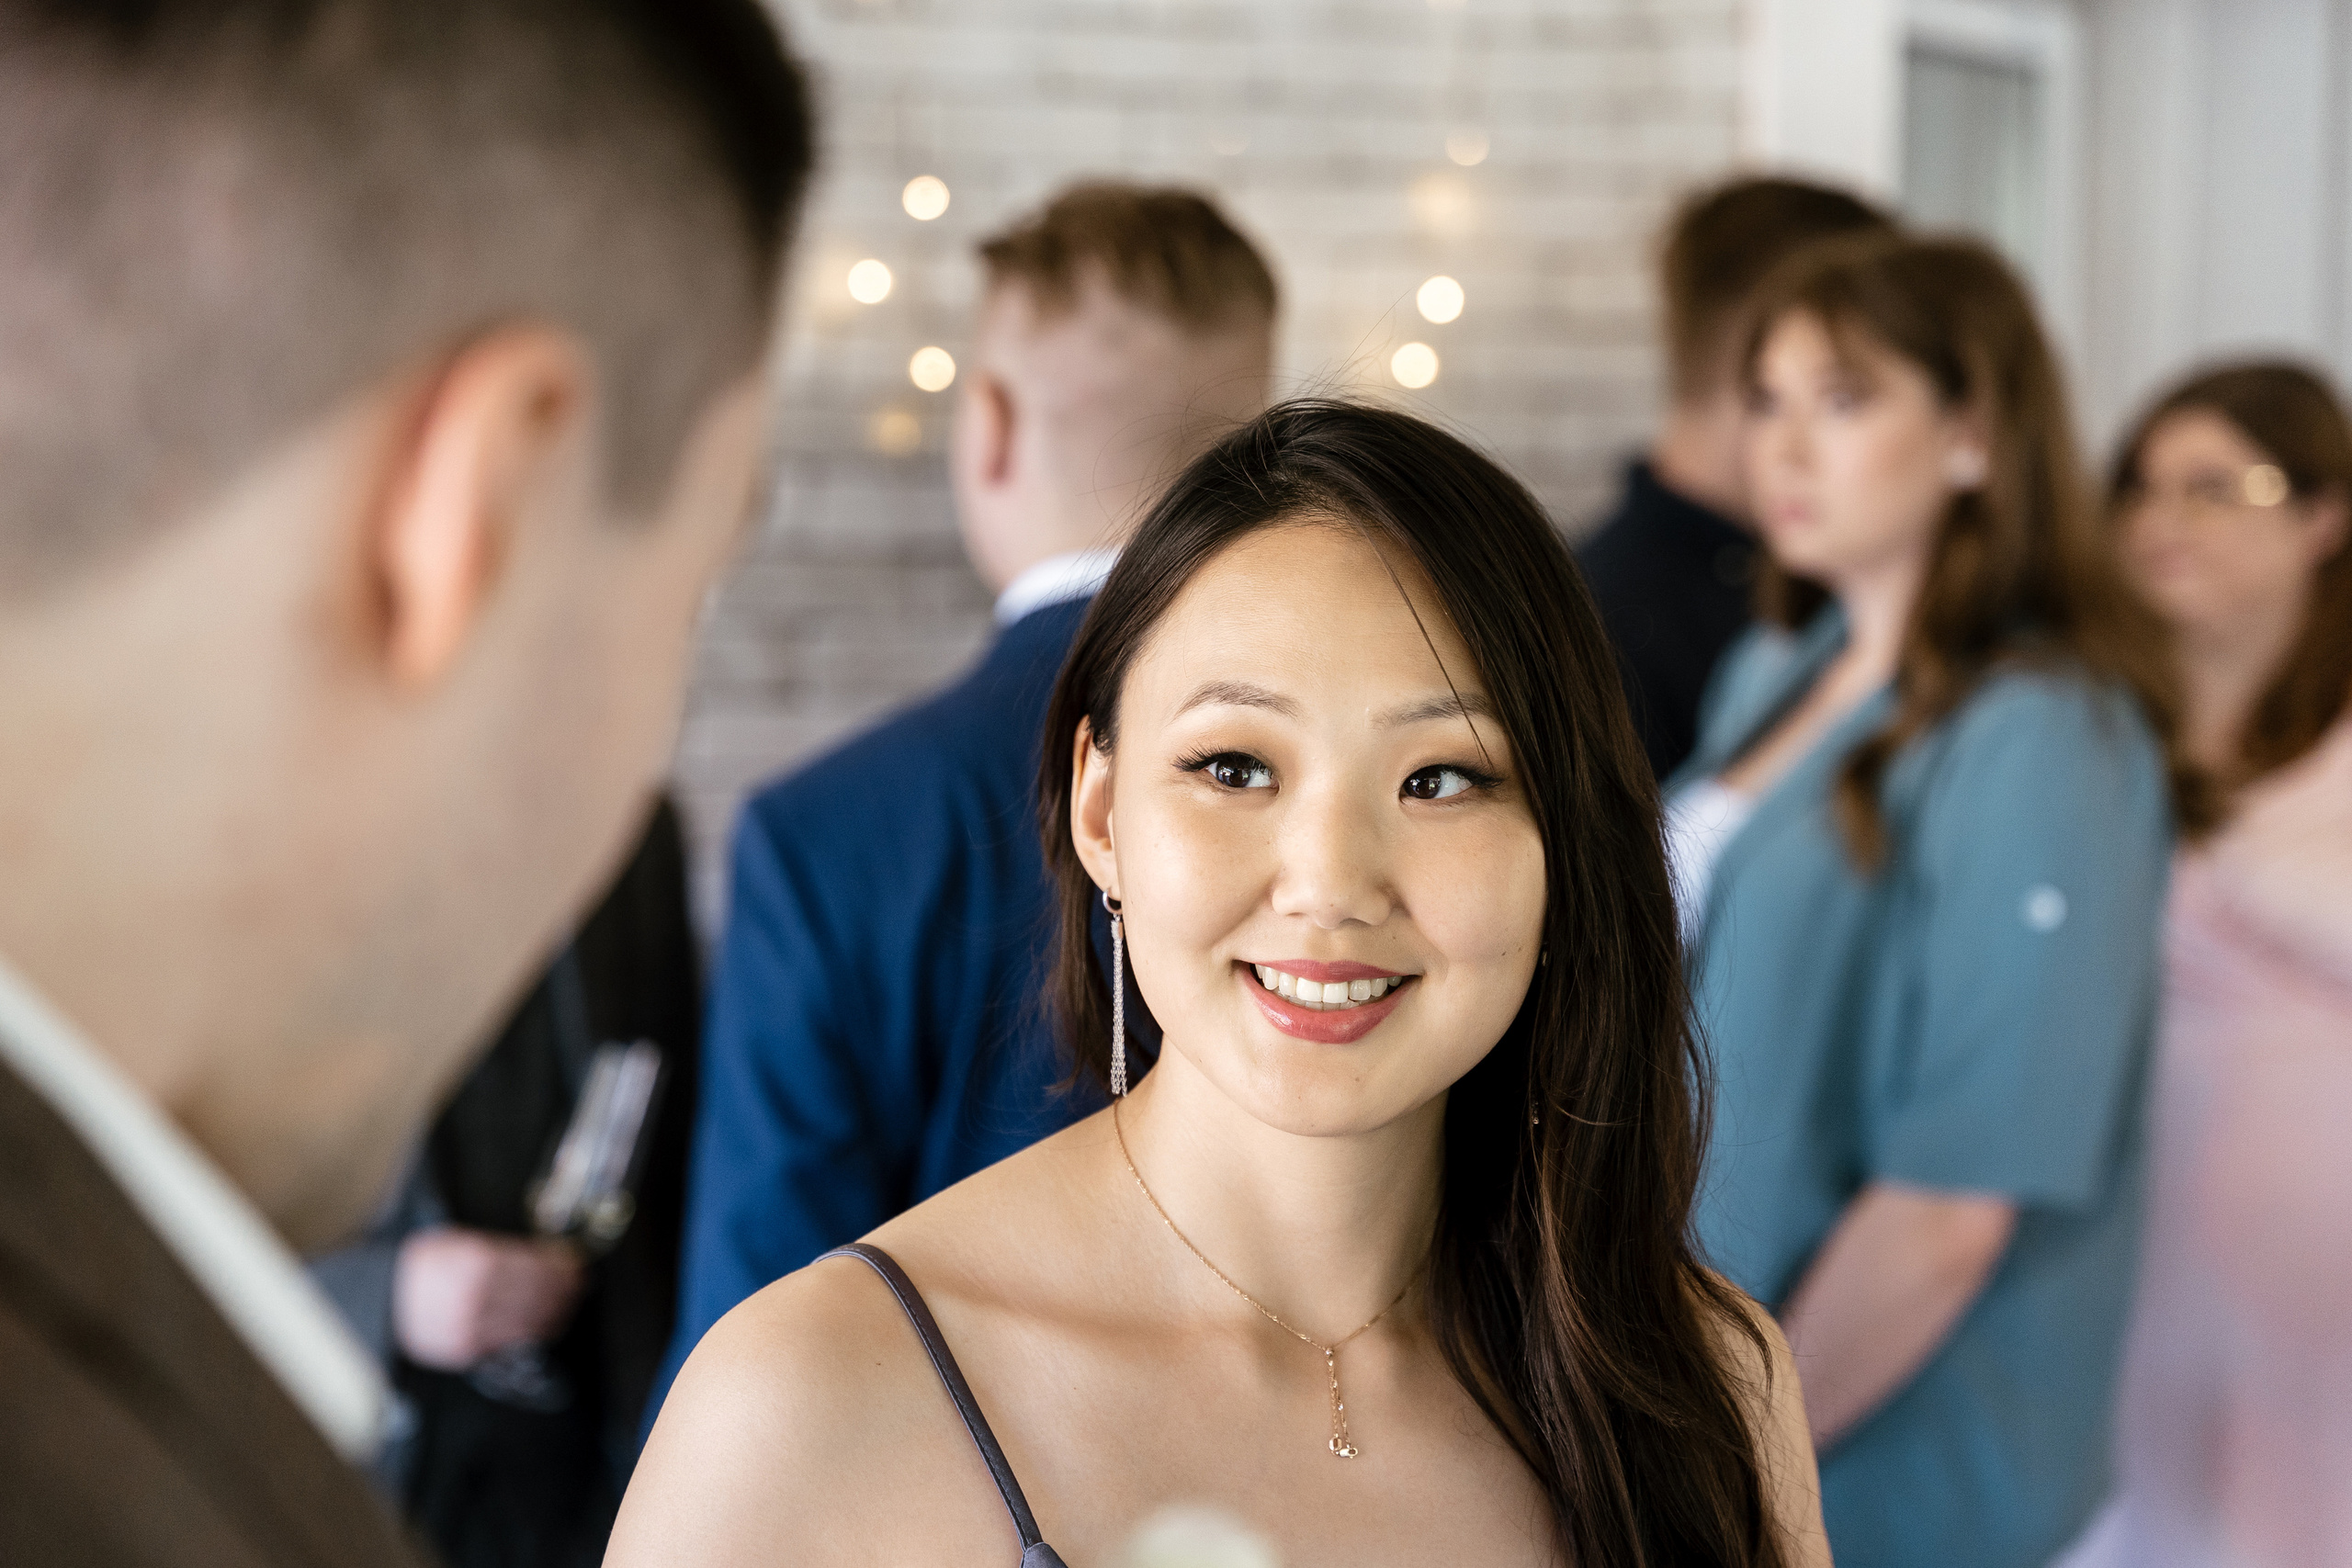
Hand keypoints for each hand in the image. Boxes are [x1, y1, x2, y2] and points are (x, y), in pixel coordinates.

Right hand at [393, 1227, 585, 1370]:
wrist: (381, 1299)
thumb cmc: (420, 1268)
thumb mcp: (457, 1243)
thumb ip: (497, 1251)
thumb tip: (541, 1257)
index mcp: (476, 1260)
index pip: (535, 1265)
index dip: (560, 1266)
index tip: (574, 1264)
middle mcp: (477, 1293)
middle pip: (538, 1292)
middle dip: (564, 1289)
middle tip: (579, 1284)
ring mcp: (471, 1324)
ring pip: (529, 1319)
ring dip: (555, 1312)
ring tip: (567, 1304)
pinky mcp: (465, 1348)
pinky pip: (509, 1340)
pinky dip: (532, 1332)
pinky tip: (543, 1324)